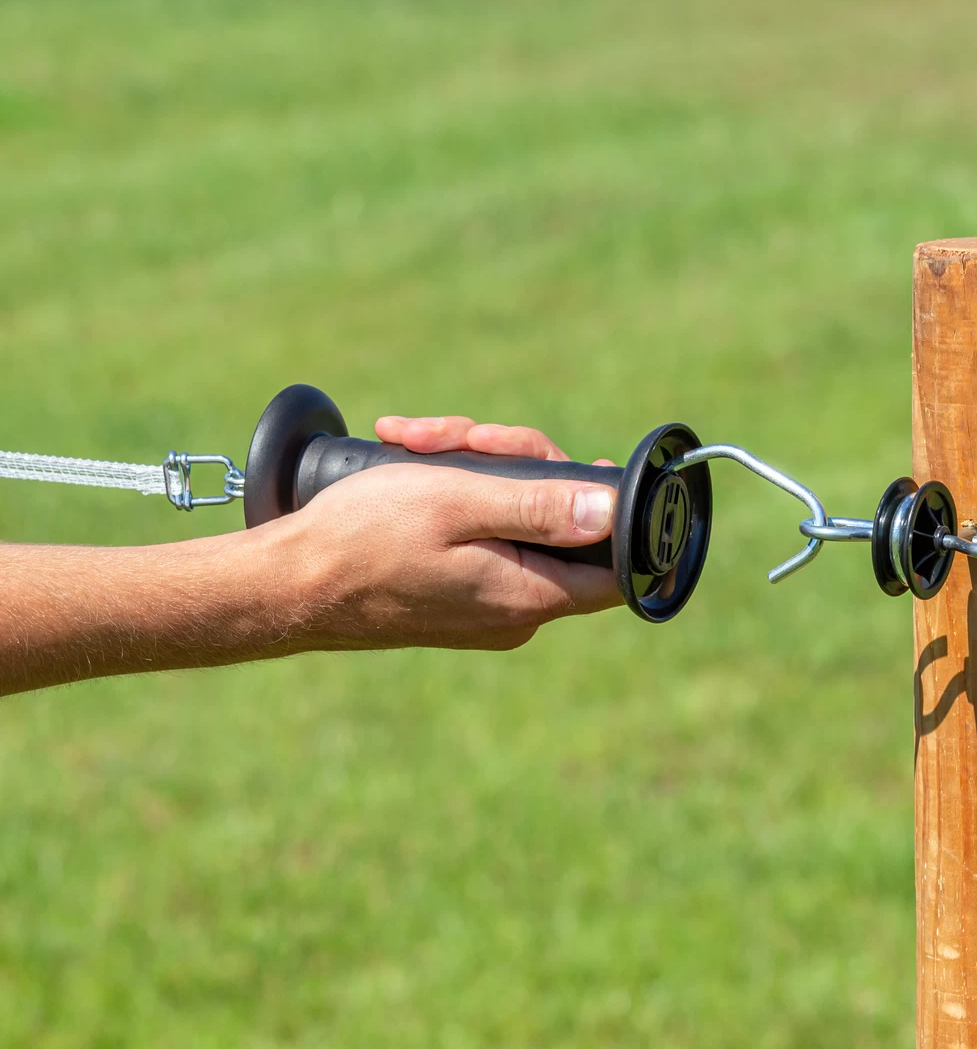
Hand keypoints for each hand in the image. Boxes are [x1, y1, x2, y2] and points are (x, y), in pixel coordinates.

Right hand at [284, 416, 621, 652]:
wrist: (288, 585)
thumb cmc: (362, 540)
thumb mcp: (456, 502)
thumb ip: (540, 507)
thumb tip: (613, 511)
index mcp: (528, 596)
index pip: (615, 567)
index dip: (616, 513)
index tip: (590, 467)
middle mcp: (517, 612)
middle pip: (559, 523)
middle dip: (516, 462)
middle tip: (461, 436)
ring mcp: (488, 605)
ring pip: (516, 519)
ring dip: (474, 466)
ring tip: (413, 438)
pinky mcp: (460, 594)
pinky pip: (483, 535)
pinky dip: (456, 494)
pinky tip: (410, 457)